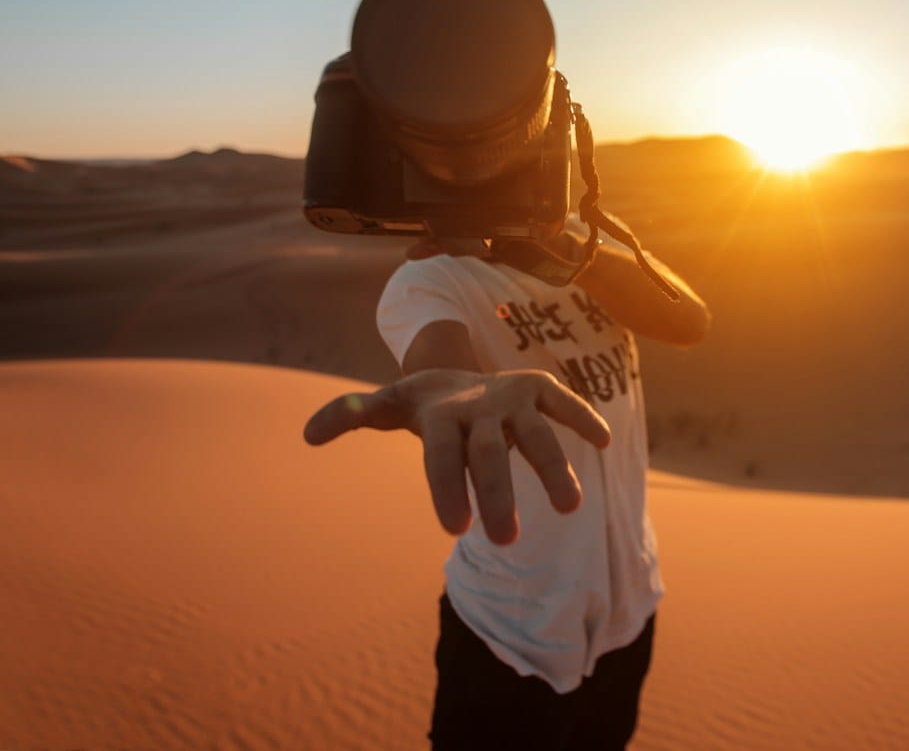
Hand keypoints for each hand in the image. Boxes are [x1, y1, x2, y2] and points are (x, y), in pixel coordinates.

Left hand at [303, 369, 610, 544]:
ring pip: (536, 434)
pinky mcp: (541, 390)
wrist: (459, 367)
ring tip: (570, 508)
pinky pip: (565, 404)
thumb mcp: (388, 405)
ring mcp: (513, 398)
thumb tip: (305, 434)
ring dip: (554, 467)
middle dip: (498, 493)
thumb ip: (350, 414)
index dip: (447, 487)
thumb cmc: (423, 404)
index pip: (440, 454)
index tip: (455, 530)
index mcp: (441, 414)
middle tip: (503, 540)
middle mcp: (480, 406)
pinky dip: (583, 418)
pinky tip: (604, 441)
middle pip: (489, 454)